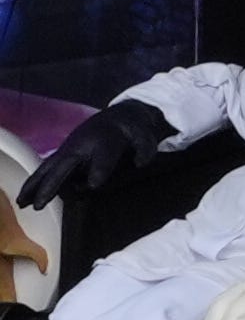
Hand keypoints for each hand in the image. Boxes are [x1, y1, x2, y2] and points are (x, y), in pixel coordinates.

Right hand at [19, 98, 168, 206]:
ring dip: (36, 186)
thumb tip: (140, 162)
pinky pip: (46, 169)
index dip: (98, 170)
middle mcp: (83, 144)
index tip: (93, 184)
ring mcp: (69, 149)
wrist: (118, 116)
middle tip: (41, 204)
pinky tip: (23, 198)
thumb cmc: (132, 130)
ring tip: (23, 203)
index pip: (102, 156)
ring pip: (50, 168)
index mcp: (106, 139)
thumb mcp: (145, 136)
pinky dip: (34, 182)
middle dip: (53, 183)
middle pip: (66, 164)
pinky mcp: (63, 155)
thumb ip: (146, 148)